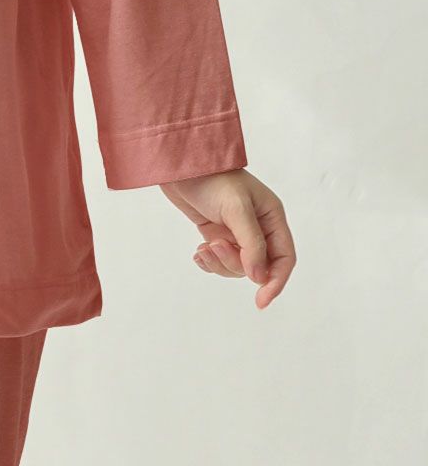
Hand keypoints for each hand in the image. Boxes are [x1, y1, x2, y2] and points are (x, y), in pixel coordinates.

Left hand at [161, 169, 294, 309]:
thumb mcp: (237, 209)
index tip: (261, 301)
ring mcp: (236, 231)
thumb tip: (259, 277)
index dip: (276, 281)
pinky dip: (209, 261)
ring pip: (237, 266)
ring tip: (204, 247)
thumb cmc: (213, 179)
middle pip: (257, 266)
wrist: (181, 164)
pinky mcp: (216, 232)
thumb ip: (251, 244)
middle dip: (235, 263)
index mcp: (272, 217)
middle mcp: (258, 227)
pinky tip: (198, 252)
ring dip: (219, 262)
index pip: (284, 258)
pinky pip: (219, 260)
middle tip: (214, 246)